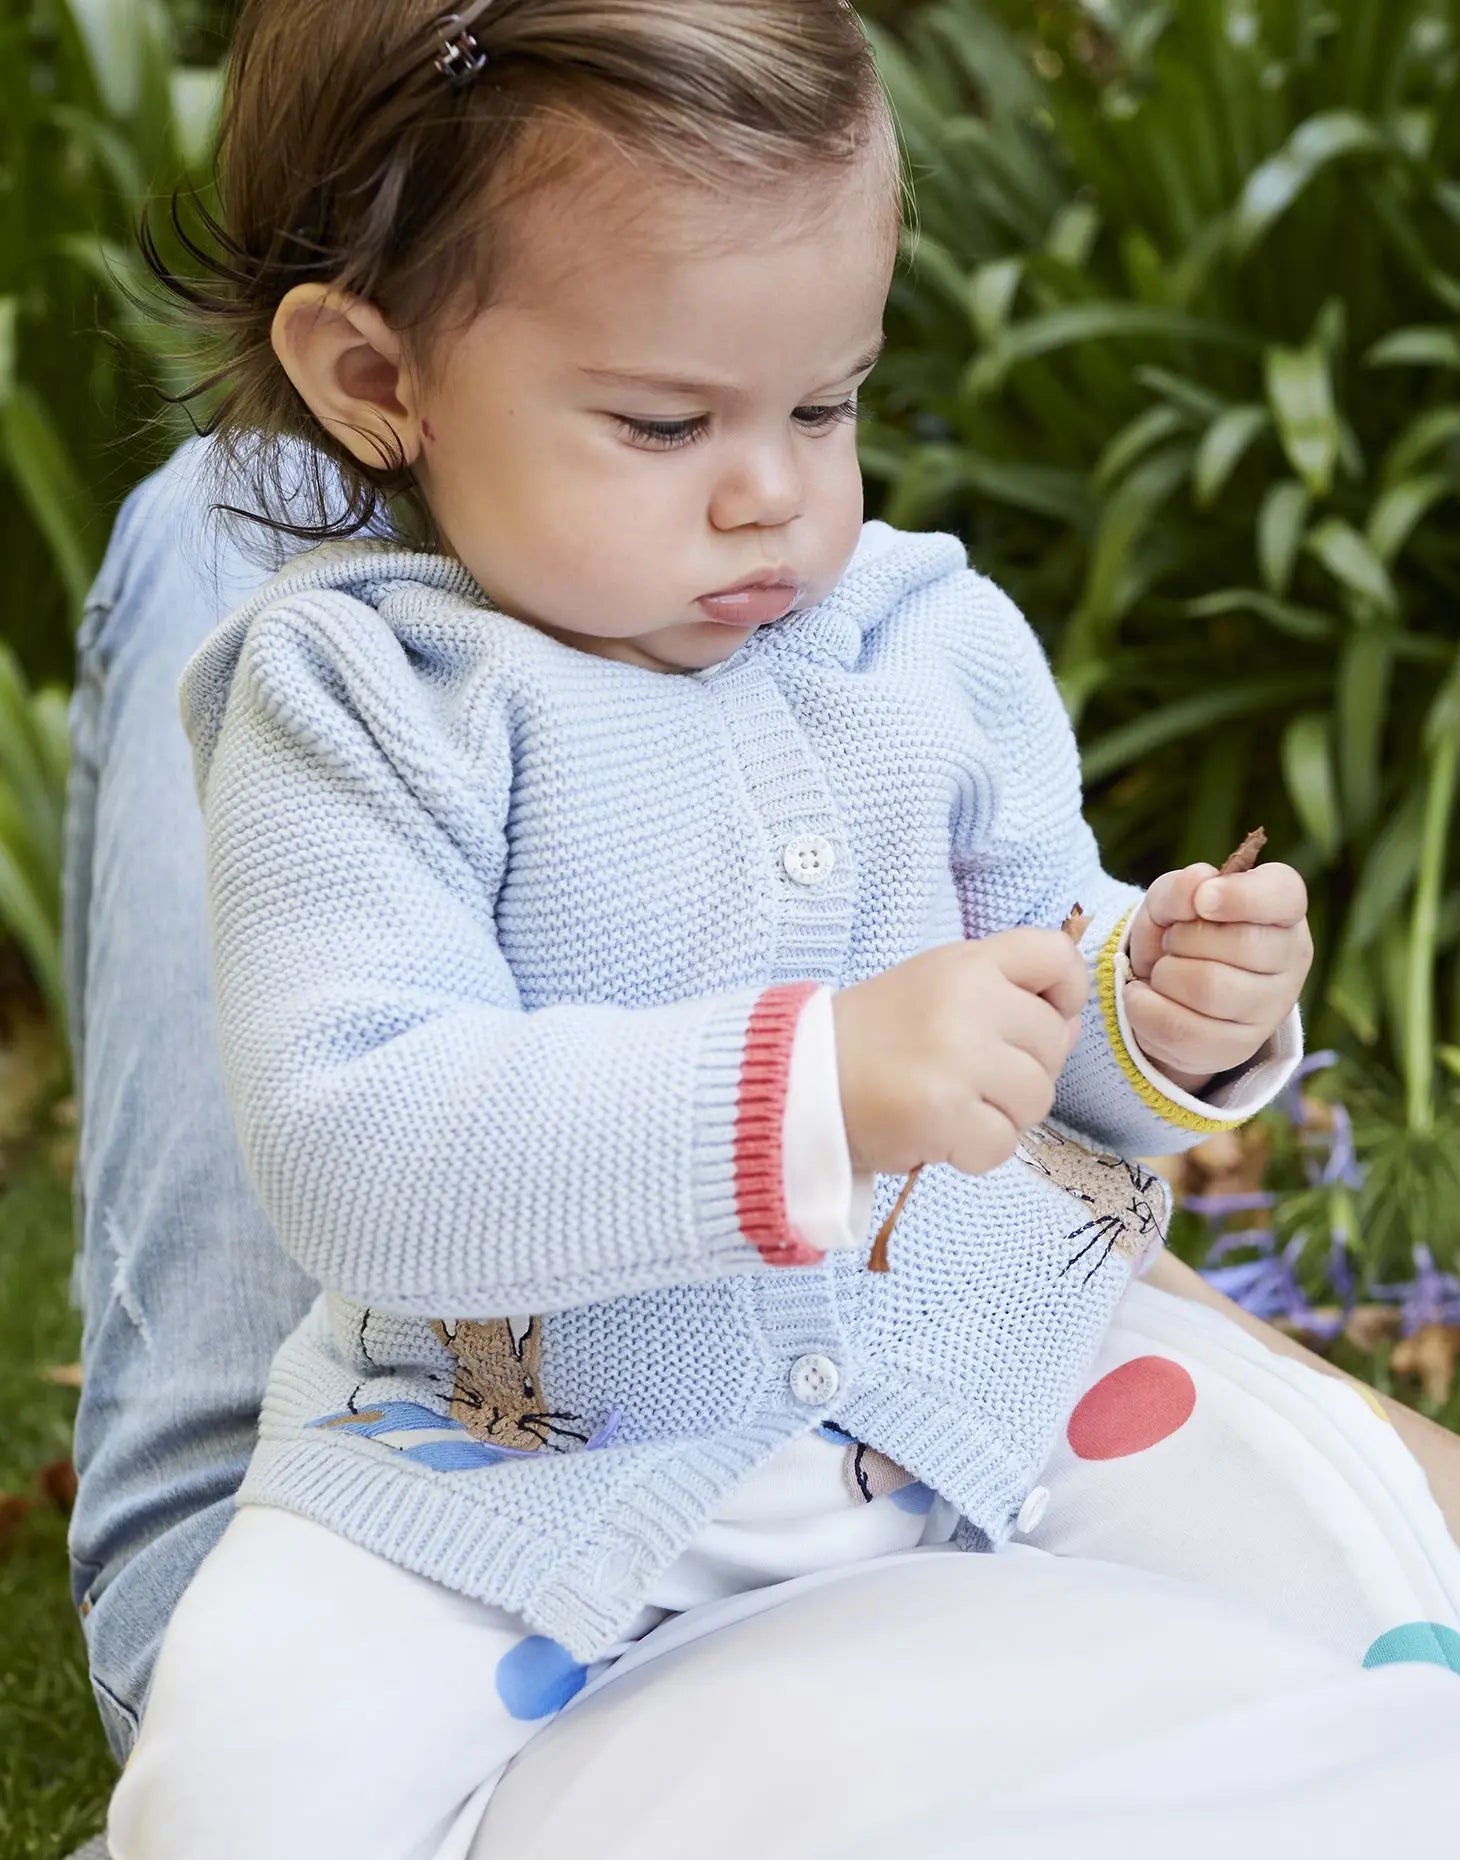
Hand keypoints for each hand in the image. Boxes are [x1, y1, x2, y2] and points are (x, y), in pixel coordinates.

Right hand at [832, 929, 1088, 1177]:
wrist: (801, 1080)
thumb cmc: (873, 1037)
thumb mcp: (935, 986)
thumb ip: (1003, 995)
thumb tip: (1070, 1024)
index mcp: (967, 963)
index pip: (1058, 956)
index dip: (1064, 992)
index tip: (1039, 1016)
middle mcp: (969, 1002)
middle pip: (1054, 1041)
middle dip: (1024, 1069)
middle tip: (972, 1077)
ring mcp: (959, 1058)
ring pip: (1036, 1098)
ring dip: (1003, 1114)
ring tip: (955, 1106)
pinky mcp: (946, 1113)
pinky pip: (1004, 1144)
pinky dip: (976, 1151)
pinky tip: (941, 1135)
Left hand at [1126, 863, 1311, 1093]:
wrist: (1166, 990)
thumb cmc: (1180, 932)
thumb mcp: (1170, 900)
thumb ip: (1179, 887)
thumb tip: (1197, 888)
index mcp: (1282, 909)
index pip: (1283, 894)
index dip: (1240, 896)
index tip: (1203, 901)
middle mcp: (1290, 958)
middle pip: (1238, 945)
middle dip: (1184, 938)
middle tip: (1173, 940)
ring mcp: (1270, 1008)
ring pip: (1208, 989)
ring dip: (1166, 974)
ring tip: (1164, 970)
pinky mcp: (1239, 1047)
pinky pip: (1183, 1030)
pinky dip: (1146, 1009)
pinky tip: (1144, 996)